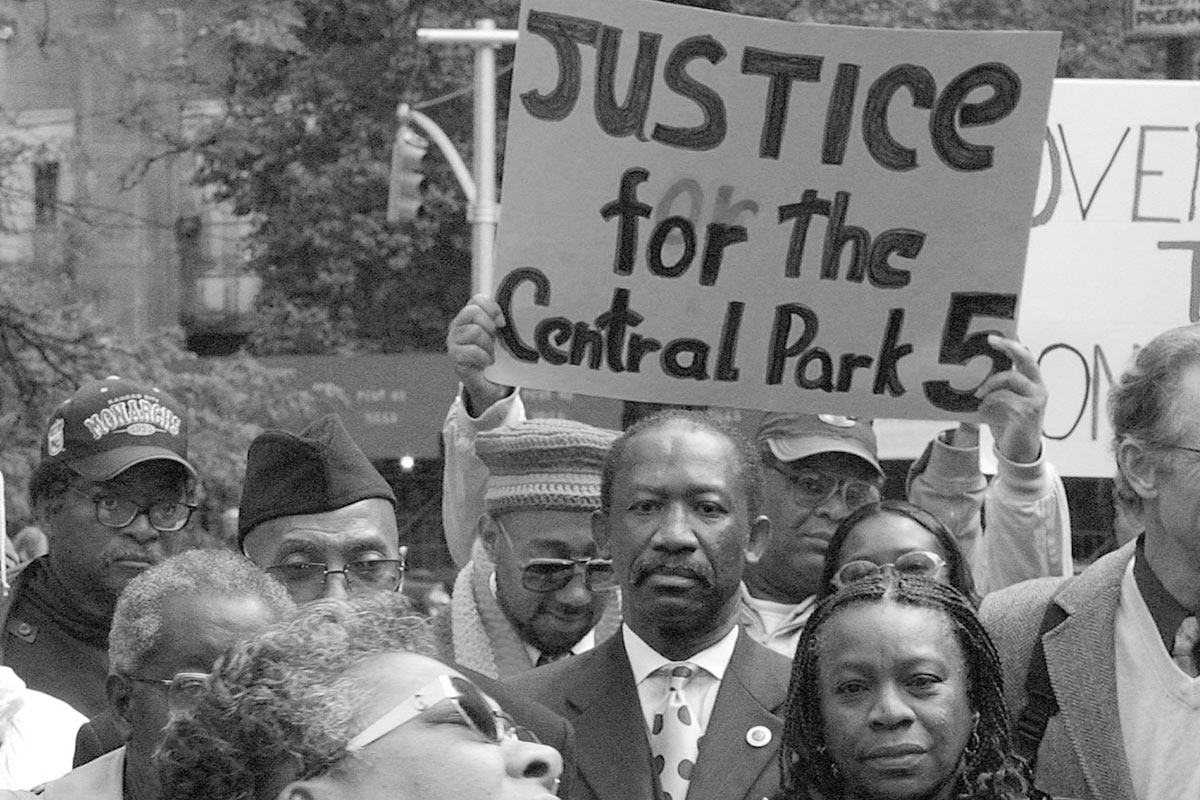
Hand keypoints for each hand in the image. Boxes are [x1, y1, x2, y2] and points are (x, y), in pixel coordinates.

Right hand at [446, 294, 511, 413]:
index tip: (502, 323)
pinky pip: (471, 350)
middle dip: (490, 327)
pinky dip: (484, 357)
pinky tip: (487, 362)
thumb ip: (503, 323)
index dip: (492, 308)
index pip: (477, 300)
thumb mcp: (502, 337)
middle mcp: (457, 326)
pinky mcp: (454, 356)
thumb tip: (521, 312)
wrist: (491, 384)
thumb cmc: (497, 357)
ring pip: (474, 331)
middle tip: (494, 341)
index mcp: (469, 316)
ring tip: (491, 354)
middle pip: (473, 312)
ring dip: (488, 345)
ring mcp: (453, 341)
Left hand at [973, 335, 1045, 463]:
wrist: (1017, 452)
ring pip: (1010, 378)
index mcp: (1033, 383)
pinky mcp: (1027, 412)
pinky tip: (983, 410)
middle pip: (1027, 360)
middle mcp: (1038, 389)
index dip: (1013, 344)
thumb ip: (995, 387)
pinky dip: (990, 402)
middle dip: (1010, 346)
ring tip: (978, 396)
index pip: (1026, 358)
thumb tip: (972, 371)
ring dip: (989, 384)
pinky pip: (1004, 398)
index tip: (995, 335)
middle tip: (992, 340)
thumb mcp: (1001, 401)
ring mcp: (1035, 400)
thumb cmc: (1008, 424)